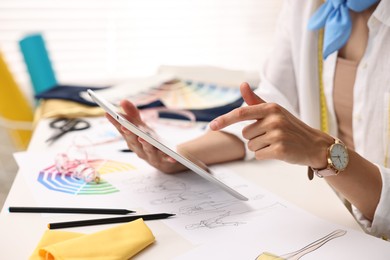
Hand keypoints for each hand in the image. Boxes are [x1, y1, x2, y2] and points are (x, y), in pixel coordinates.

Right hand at [106, 99, 184, 172]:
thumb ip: (133, 115)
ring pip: (147, 150)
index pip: (121, 131)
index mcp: (131, 141)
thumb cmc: (148, 141)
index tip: (108, 113)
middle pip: (132, 141)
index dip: (115, 123)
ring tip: (142, 137)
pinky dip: (168, 158)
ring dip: (144, 144)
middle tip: (124, 126)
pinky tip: (172, 157)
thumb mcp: (141, 127)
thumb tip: (123, 101)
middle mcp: (138, 149)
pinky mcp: (163, 160)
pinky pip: (165, 159)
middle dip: (128, 133)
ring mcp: (150, 155)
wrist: (163, 159)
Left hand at [209, 82, 332, 167]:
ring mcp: (277, 134)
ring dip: (261, 147)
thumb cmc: (291, 127)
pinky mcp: (280, 150)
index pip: (241, 113)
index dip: (224, 120)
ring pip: (251, 146)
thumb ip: (255, 101)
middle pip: (246, 134)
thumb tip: (242, 85)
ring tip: (277, 143)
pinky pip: (258, 155)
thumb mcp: (274, 112)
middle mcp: (274, 119)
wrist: (314, 145)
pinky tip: (278, 151)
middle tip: (272, 136)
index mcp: (271, 108)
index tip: (212, 126)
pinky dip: (265, 155)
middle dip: (255, 137)